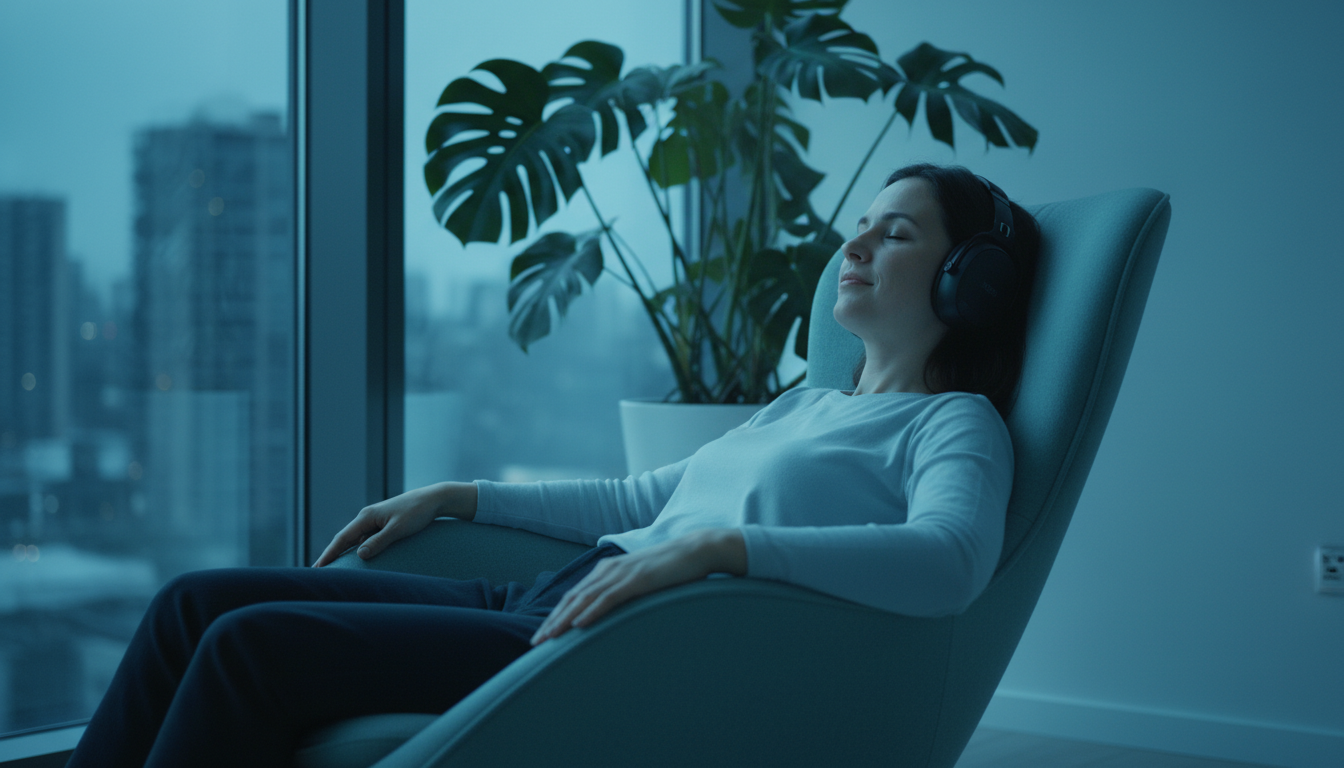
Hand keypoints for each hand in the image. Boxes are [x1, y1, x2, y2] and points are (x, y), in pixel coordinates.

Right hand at [312, 482, 476, 566]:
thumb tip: (359, 555)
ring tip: (334, 568)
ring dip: (345, 552)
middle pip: (345, 539)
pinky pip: (366, 538)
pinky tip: (357, 559)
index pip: (342, 538)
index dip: (329, 554)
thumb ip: (379, 542)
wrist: (432, 499)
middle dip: (332, 554)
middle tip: (319, 571)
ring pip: (355, 539)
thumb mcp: (398, 529)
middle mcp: (367, 517)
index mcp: (367, 516)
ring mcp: (375, 520)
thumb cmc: (416, 513)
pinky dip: (359, 548)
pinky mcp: (383, 523)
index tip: (318, 567)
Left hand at [530, 528, 744, 645]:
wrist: (694, 551)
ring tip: (549, 638)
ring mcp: (621, 574)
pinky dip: (591, 611)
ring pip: (585, 600)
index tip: (542, 636)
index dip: (555, 616)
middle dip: (552, 622)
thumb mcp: (638, 581)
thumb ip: (621, 593)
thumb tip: (608, 612)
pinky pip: (608, 598)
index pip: (573, 597)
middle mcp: (607, 571)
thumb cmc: (668, 569)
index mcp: (605, 571)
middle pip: (572, 599)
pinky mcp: (636, 580)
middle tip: (535, 643)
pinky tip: (579, 624)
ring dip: (564, 620)